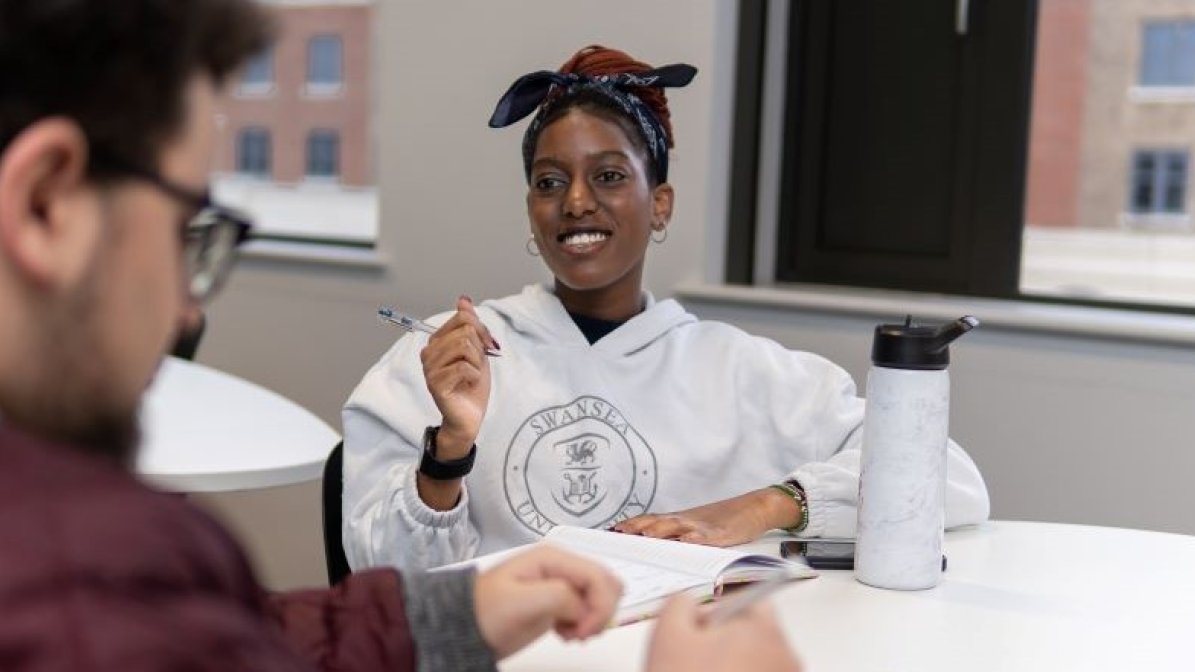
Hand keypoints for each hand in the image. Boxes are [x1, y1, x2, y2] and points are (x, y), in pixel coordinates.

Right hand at [420, 295, 497, 457]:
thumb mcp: (476, 351)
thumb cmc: (472, 386)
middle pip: (465, 332)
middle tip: (479, 366)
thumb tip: (463, 300)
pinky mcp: (435, 384)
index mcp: (436, 342)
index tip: (488, 346)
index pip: (462, 318)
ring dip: (477, 363)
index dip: (482, 330)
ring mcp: (430, 369)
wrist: (469, 417)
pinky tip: (469, 384)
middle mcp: (428, 353)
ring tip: (471, 375)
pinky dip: (475, 376)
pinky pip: (464, 367)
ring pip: (465, 347)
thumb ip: (470, 326)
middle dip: (480, 349)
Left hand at [472, 545, 622, 659]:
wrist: (465, 628)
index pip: (597, 576)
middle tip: (580, 632)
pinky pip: (589, 610)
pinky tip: (565, 633)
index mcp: (553, 558)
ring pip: (601, 596)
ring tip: (571, 633)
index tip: (585, 631)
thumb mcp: (520, 601)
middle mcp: (561, 567)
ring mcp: (561, 584)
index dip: (600, 605)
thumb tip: (582, 605)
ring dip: (595, 619)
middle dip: (601, 611)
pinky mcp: (559, 602)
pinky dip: (585, 624)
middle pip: (606, 583)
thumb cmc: (484, 611)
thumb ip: (559, 596)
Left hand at [611, 488, 798, 546]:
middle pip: (658, 521)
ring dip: (661, 530)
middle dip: (637, 527)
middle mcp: (687, 520)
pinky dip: (695, 540)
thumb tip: (651, 543)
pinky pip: (706, 537)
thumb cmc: (725, 520)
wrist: (755, 507)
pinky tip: (686, 543)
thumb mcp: (697, 526)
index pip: (650, 519)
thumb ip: (676, 534)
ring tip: (646, 535)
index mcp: (680, 520)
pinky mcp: (722, 534)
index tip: (611, 530)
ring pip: (678, 526)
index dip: (631, 524)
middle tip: (618, 534)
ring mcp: (703, 526)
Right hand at [645, 595, 801, 671]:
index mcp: (763, 631)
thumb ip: (681, 603)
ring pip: (756, 663)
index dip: (720, 608)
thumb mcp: (667, 633)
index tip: (703, 623)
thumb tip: (691, 603)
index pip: (751, 598)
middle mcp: (785, 659)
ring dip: (733, 666)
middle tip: (695, 656)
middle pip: (756, 633)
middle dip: (725, 640)